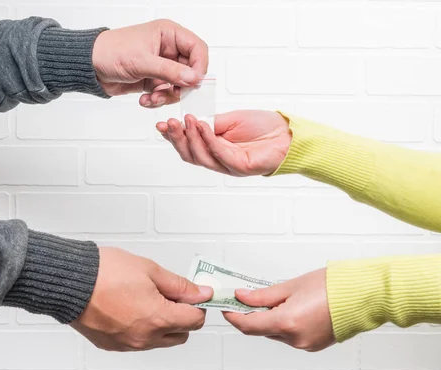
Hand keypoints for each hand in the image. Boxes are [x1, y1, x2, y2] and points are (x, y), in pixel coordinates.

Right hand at [71, 247, 212, 350]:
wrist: (70, 281)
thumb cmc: (104, 273)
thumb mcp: (150, 270)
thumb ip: (179, 285)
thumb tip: (200, 293)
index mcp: (158, 318)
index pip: (195, 320)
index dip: (197, 304)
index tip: (193, 294)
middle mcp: (145, 337)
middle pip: (181, 334)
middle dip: (182, 316)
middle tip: (170, 295)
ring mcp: (128, 344)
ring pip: (159, 340)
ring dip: (162, 324)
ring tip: (147, 298)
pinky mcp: (113, 345)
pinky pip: (138, 342)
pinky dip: (141, 328)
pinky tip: (130, 308)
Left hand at [92, 20, 207, 107]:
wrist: (90, 66)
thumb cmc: (111, 52)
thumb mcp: (143, 61)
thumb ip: (170, 71)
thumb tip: (193, 78)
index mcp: (169, 34)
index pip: (198, 49)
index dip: (199, 67)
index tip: (193, 83)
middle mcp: (168, 49)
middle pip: (190, 71)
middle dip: (180, 86)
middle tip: (171, 93)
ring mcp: (161, 66)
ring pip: (178, 86)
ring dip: (167, 96)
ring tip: (153, 97)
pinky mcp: (153, 80)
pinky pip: (165, 93)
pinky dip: (157, 99)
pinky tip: (145, 99)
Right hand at [156, 111, 290, 175]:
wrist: (289, 134)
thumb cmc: (264, 127)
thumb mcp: (230, 120)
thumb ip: (210, 123)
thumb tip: (190, 121)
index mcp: (215, 149)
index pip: (189, 146)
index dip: (174, 137)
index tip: (162, 125)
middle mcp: (219, 160)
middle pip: (190, 155)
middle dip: (177, 139)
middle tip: (169, 123)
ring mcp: (229, 165)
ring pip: (201, 157)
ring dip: (190, 138)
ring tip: (185, 120)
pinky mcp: (241, 167)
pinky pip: (220, 154)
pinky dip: (208, 139)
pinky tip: (202, 125)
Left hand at [224, 269, 334, 351]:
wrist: (362, 295)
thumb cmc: (331, 286)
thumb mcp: (290, 286)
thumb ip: (262, 295)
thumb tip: (242, 297)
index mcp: (287, 323)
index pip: (248, 325)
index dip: (233, 316)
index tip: (225, 306)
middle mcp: (295, 339)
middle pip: (261, 330)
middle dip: (251, 315)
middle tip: (244, 298)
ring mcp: (305, 344)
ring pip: (275, 333)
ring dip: (268, 319)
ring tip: (271, 300)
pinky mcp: (313, 345)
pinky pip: (289, 336)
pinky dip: (283, 324)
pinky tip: (287, 309)